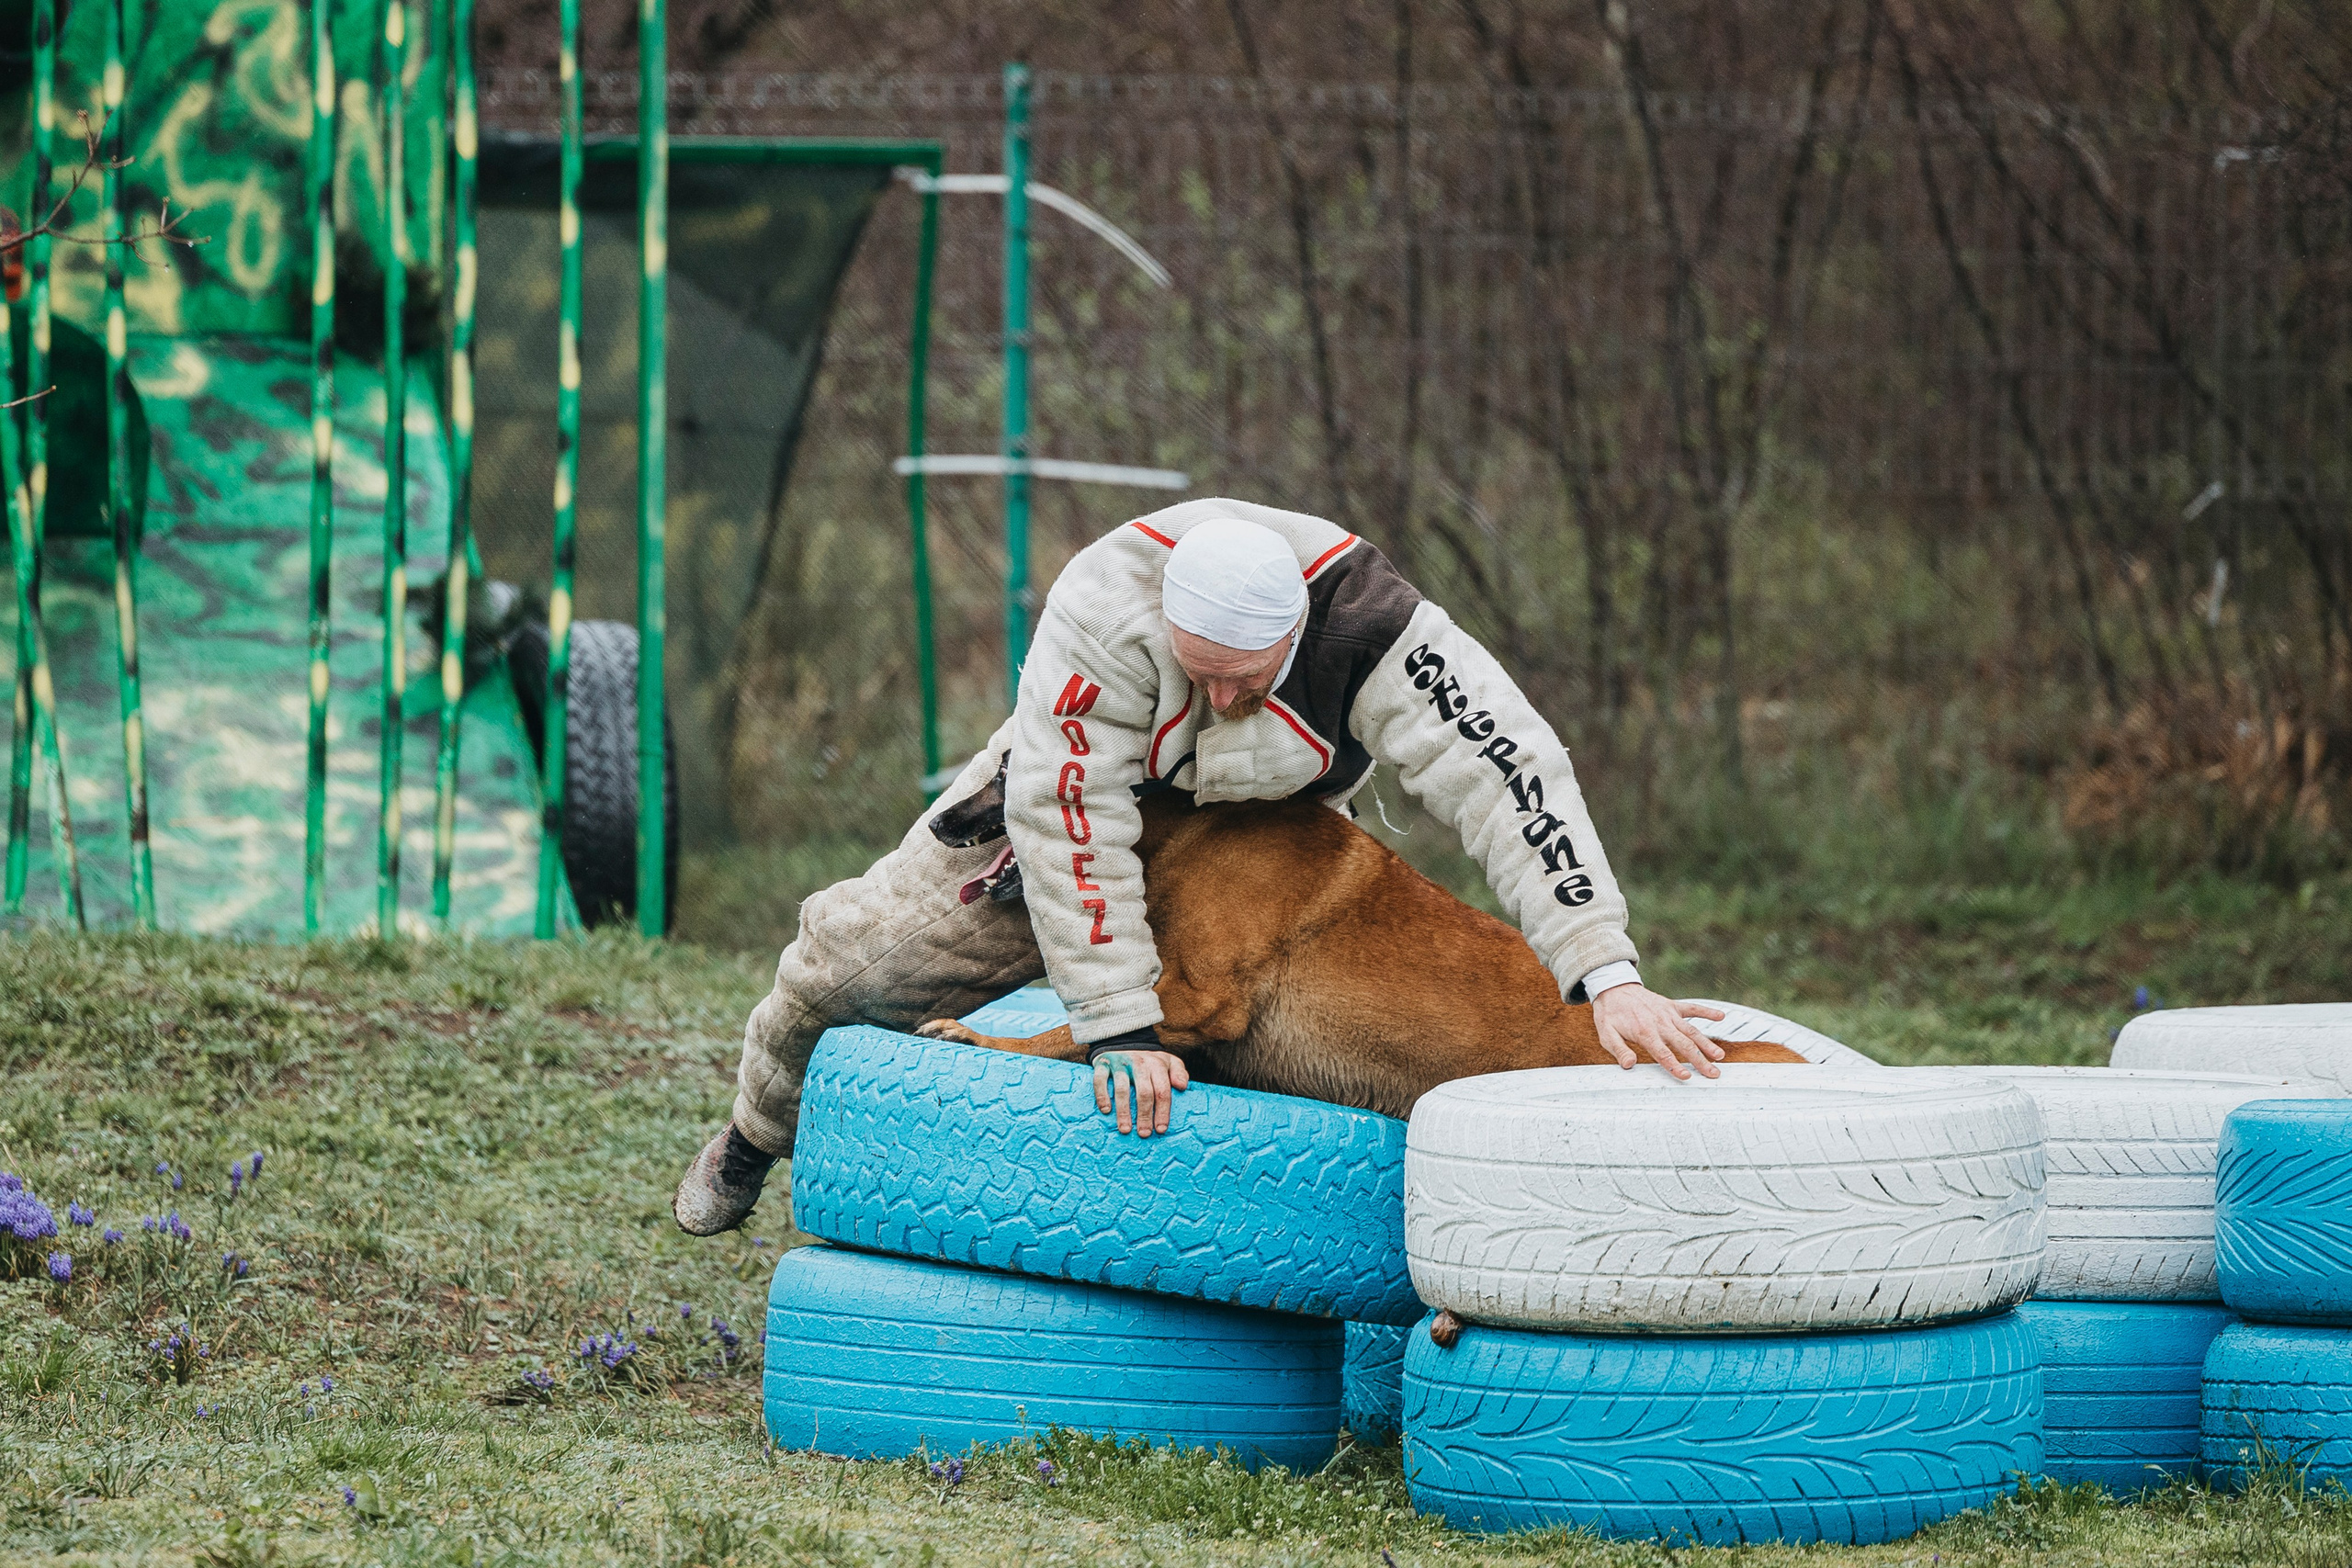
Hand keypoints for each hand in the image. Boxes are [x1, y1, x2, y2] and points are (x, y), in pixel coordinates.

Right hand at [1092, 1049, 1191, 1135]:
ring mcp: (1120, 1063)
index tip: (1161, 1129)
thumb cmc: (1149, 1061)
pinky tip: (1106, 1110)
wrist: (1123, 1043)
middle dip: (1145, 1115)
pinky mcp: (1103, 1063)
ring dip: (1124, 1111)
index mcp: (1156, 1064)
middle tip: (1144, 1134)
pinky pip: (1100, 1080)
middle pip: (1143, 1092)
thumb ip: (1179, 1072)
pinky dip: (1102, 1095)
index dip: (1162, 1110)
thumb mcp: (1168, 1061)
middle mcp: (1139, 1063)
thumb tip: (1182, 1086)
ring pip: (1122, 1089)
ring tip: (1125, 1129)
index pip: (1162, 1089)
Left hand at [1592, 984, 1728, 1080]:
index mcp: (1644, 1032)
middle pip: (1683, 1044)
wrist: (1614, 987)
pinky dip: (1706, 1011)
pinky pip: (1692, 1008)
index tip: (1687, 1077)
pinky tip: (1721, 1016)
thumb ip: (1619, 1050)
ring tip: (1720, 1057)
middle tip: (1713, 1074)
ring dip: (1706, 1043)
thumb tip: (1629, 1065)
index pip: (1662, 1053)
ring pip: (1691, 1030)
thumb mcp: (1606, 1033)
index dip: (1674, 1066)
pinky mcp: (1672, 1005)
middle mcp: (1660, 1023)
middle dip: (1699, 1060)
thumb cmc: (1610, 1014)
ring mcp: (1668, 1013)